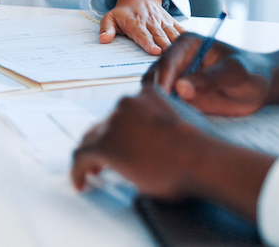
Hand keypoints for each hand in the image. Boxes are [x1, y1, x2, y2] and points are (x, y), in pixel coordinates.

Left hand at [71, 87, 274, 220]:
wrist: (200, 161)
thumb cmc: (199, 151)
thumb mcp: (177, 126)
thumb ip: (157, 127)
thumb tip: (151, 146)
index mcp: (145, 96)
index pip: (122, 112)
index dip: (115, 130)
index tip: (118, 144)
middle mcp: (124, 105)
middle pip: (103, 125)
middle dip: (101, 142)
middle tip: (101, 162)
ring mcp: (113, 123)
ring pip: (91, 140)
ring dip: (91, 156)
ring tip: (91, 173)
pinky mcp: (104, 145)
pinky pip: (82, 157)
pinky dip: (78, 171)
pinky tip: (81, 182)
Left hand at [99, 0, 181, 54]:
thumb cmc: (123, 12)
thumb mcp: (109, 18)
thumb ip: (106, 28)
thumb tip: (103, 40)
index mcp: (135, 24)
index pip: (142, 35)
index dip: (149, 43)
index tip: (155, 52)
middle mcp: (151, 23)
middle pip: (160, 37)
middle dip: (166, 47)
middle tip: (171, 58)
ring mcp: (162, 22)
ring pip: (172, 34)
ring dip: (178, 44)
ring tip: (184, 55)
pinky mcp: (171, 22)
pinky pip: (181, 29)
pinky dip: (187, 36)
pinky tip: (195, 44)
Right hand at [144, 33, 278, 115]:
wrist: (259, 86)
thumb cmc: (251, 73)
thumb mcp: (236, 74)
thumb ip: (210, 79)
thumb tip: (181, 88)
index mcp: (187, 44)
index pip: (166, 62)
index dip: (163, 82)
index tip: (166, 101)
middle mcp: (175, 59)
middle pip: (154, 77)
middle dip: (157, 95)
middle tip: (167, 115)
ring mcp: (174, 77)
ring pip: (154, 92)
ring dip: (159, 105)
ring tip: (173, 119)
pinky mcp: (176, 94)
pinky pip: (163, 103)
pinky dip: (166, 112)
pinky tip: (177, 121)